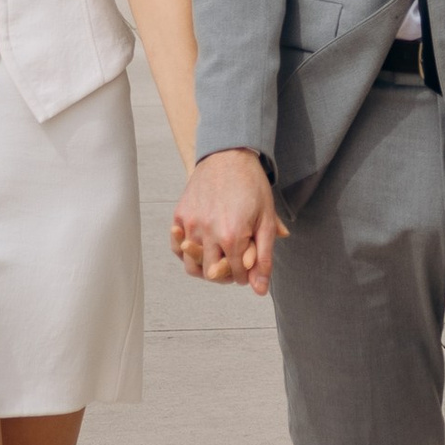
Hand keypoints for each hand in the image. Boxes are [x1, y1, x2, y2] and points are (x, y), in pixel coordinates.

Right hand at [170, 149, 281, 294]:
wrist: (229, 154)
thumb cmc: (251, 186)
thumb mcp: (266, 221)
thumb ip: (264, 258)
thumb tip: (260, 290)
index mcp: (232, 236)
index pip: (237, 276)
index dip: (246, 274)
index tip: (249, 261)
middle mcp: (207, 232)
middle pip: (213, 274)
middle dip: (227, 273)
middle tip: (235, 260)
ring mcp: (190, 223)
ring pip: (192, 265)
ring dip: (205, 267)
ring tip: (217, 255)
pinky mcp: (180, 214)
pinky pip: (177, 247)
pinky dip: (186, 252)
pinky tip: (201, 245)